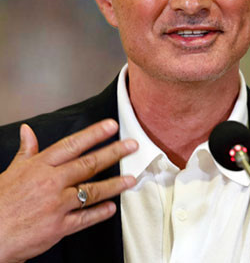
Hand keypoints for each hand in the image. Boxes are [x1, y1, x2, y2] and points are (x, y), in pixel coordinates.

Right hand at [0, 119, 137, 262]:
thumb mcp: (10, 172)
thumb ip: (26, 152)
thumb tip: (27, 131)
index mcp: (39, 167)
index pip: (72, 145)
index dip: (94, 134)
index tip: (112, 126)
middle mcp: (51, 183)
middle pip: (88, 164)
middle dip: (114, 153)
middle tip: (132, 146)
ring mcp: (57, 205)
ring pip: (92, 190)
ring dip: (114, 184)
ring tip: (131, 179)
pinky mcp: (59, 226)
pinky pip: (85, 218)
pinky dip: (100, 213)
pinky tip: (112, 208)